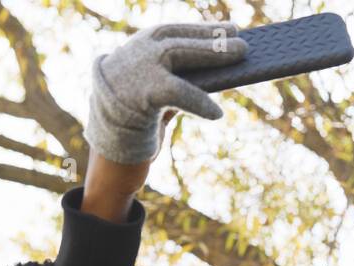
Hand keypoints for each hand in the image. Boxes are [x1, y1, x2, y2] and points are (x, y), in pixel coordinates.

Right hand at [84, 21, 248, 166]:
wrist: (109, 150)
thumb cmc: (137, 124)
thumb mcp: (156, 96)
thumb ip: (176, 82)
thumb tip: (216, 74)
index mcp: (136, 50)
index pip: (172, 32)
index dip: (202, 29)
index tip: (231, 28)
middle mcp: (135, 54)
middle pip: (178, 40)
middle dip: (212, 38)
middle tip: (243, 42)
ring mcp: (136, 71)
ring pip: (178, 53)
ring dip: (212, 52)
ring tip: (240, 54)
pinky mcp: (141, 94)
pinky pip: (178, 92)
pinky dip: (200, 102)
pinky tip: (217, 114)